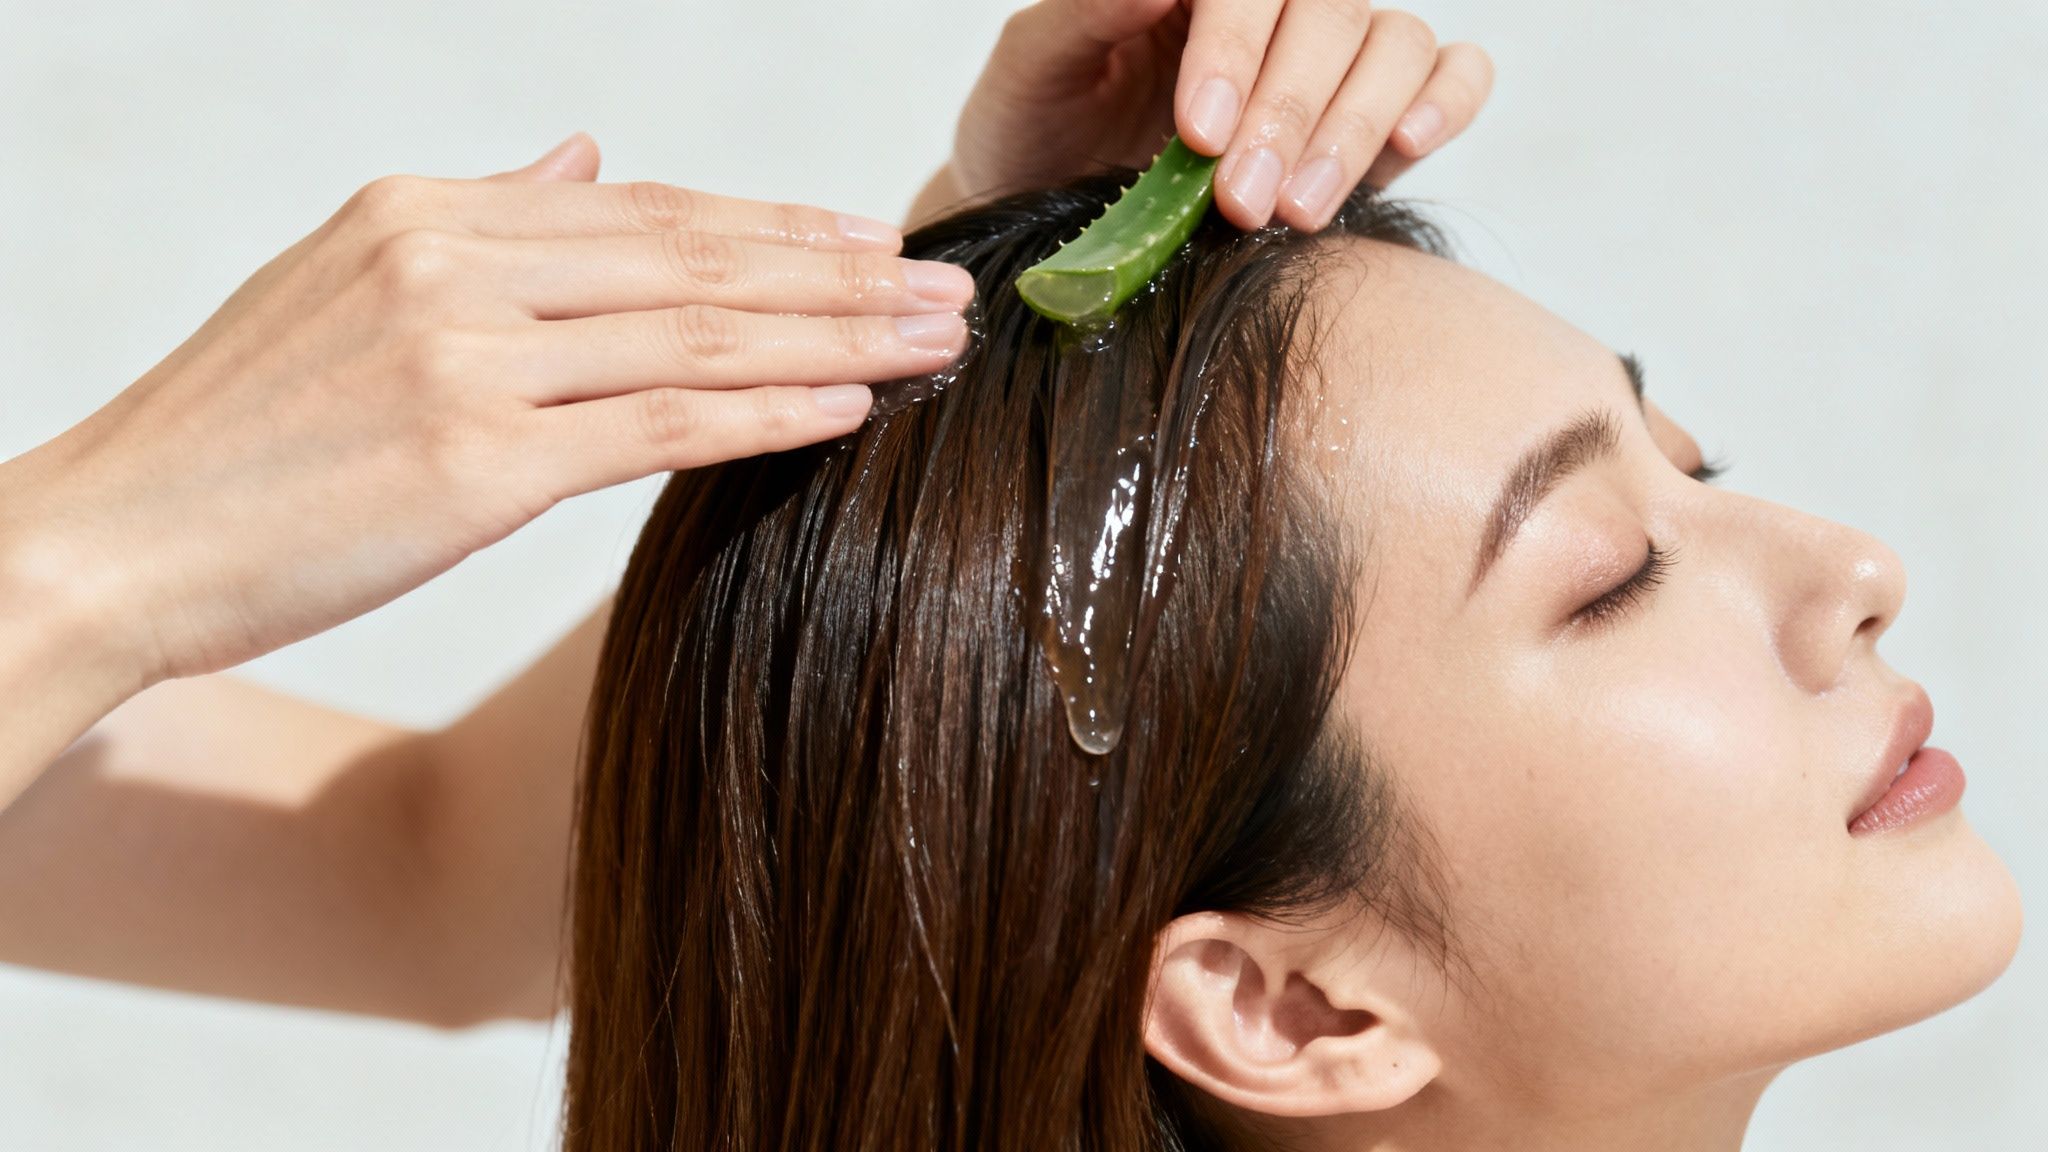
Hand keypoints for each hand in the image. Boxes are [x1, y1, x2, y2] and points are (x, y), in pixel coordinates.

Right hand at [0, 133, 975, 685]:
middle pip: (692, 259)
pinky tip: (847, 406)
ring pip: (695, 332)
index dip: (771, 228)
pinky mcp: (475, 460)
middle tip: (946, 289)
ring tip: (933, 345)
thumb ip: (480, 214)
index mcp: (428, 214)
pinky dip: (764, 408)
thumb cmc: (235, 435)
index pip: (644, 214)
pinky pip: (658, 422)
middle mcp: (454, 262)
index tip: (868, 244)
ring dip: (834, 338)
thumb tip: (580, 157)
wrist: (113, 541)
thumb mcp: (343, 281)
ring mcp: (465, 356)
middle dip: (836, 276)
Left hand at [930, 0, 1491, 231]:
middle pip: (1331, 14)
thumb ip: (1082, 15)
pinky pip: (1452, 73)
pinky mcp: (1378, 114)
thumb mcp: (1031, 75)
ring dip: (1355, 128)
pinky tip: (1407, 145)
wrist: (1048, 222)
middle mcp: (1275, 6)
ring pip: (1395, 45)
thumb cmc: (1035, 135)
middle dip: (1290, 113)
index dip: (1237, 46)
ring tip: (1298, 212)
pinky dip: (1447, 101)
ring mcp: (1333, 54)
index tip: (1201, 133)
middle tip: (1242, 204)